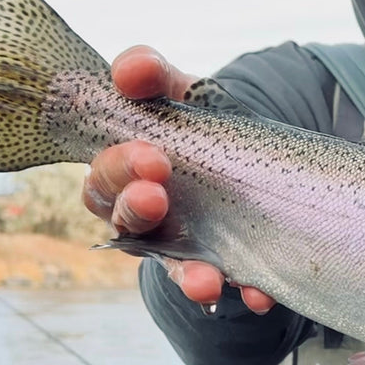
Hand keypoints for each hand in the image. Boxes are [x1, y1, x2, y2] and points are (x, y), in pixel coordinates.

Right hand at [81, 46, 274, 313]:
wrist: (253, 156)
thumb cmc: (198, 122)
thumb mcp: (178, 92)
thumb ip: (152, 75)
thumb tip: (130, 69)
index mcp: (124, 176)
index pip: (103, 180)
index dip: (117, 170)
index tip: (151, 155)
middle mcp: (145, 219)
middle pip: (126, 223)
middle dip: (138, 210)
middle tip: (157, 195)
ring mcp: (185, 248)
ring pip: (174, 269)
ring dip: (187, 277)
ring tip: (205, 281)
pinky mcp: (225, 267)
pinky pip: (232, 285)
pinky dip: (246, 292)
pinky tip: (261, 295)